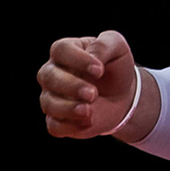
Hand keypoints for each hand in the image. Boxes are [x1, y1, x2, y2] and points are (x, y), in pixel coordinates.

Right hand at [37, 32, 153, 141]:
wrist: (121, 95)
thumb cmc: (115, 67)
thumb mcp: (118, 48)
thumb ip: (105, 45)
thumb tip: (92, 55)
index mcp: (65, 51)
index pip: (60, 50)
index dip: (77, 59)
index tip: (99, 70)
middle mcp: (52, 73)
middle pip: (48, 77)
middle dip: (71, 86)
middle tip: (93, 93)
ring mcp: (51, 97)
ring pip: (48, 103)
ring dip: (68, 108)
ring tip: (89, 110)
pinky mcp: (57, 119)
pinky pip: (54, 126)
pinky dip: (70, 126)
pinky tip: (89, 121)